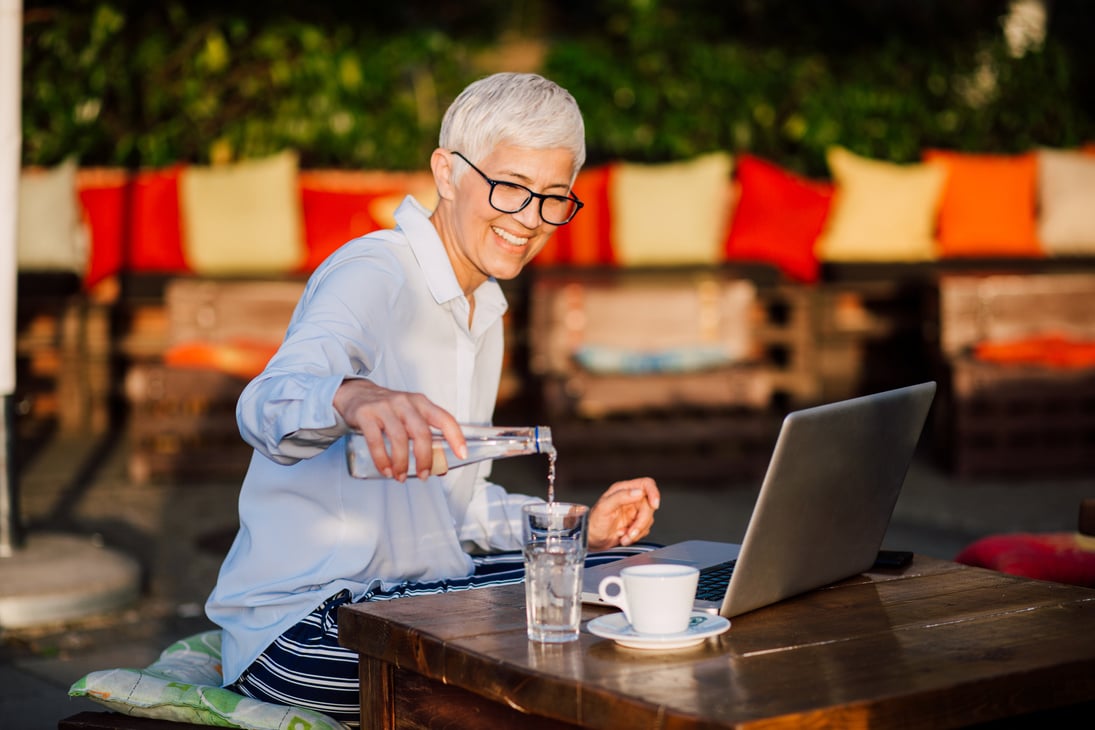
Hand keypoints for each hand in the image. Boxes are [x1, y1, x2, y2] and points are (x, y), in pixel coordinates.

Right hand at [334, 378, 464, 480]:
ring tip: (401, 476)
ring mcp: (385, 407)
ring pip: (399, 438)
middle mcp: (405, 403)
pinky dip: (382, 459)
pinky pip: (376, 440)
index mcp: (421, 403)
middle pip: (421, 432)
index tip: (462, 454)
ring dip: (402, 463)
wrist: (357, 393)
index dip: (456, 437)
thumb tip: (440, 467)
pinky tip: (386, 470)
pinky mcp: (366, 415)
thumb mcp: (410, 416)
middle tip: (424, 475)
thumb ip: (425, 437)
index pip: (444, 418)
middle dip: (425, 458)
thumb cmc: (389, 410)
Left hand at [587, 477, 660, 550]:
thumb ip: (620, 497)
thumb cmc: (593, 523)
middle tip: (630, 532)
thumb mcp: (604, 508)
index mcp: (623, 490)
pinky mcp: (636, 524)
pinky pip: (645, 529)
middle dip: (641, 522)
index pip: (646, 484)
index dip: (653, 493)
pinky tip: (624, 537)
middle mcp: (630, 499)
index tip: (654, 505)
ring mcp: (634, 512)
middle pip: (649, 506)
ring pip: (648, 519)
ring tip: (623, 536)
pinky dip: (636, 536)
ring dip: (637, 532)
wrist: (592, 540)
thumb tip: (638, 492)